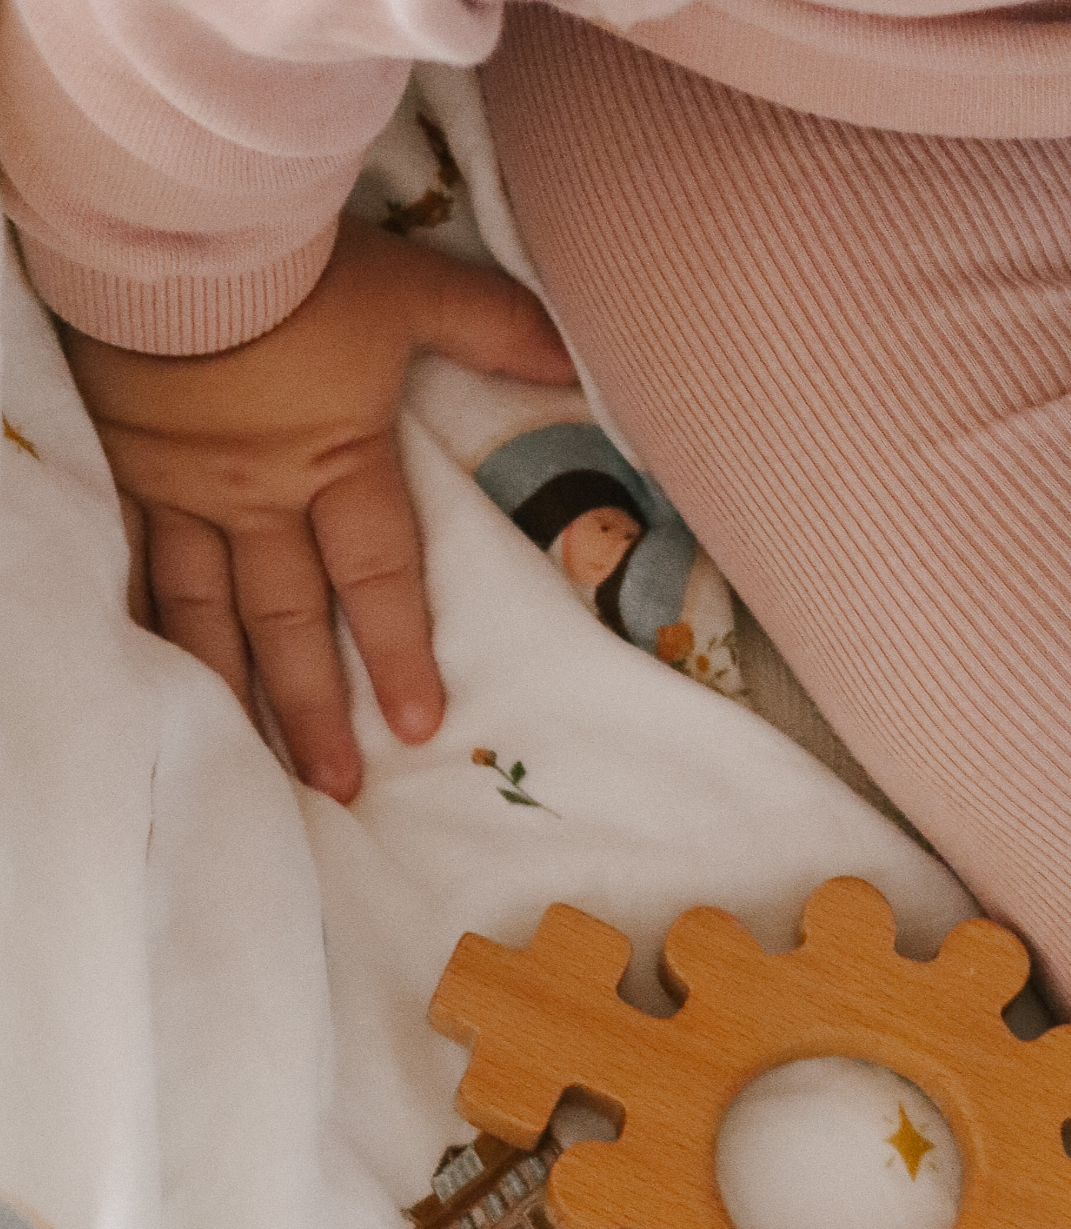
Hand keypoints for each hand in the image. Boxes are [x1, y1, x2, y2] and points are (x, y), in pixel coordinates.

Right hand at [63, 219, 574, 800]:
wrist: (161, 226)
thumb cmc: (289, 262)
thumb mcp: (405, 288)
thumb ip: (490, 327)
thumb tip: (576, 361)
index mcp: (333, 464)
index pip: (378, 579)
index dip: (399, 654)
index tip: (419, 726)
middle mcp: (257, 499)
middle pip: (289, 621)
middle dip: (314, 709)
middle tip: (337, 786)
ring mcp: (179, 492)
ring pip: (204, 612)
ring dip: (227, 691)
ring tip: (240, 758)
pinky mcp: (119, 470)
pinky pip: (128, 567)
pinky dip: (138, 625)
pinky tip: (143, 675)